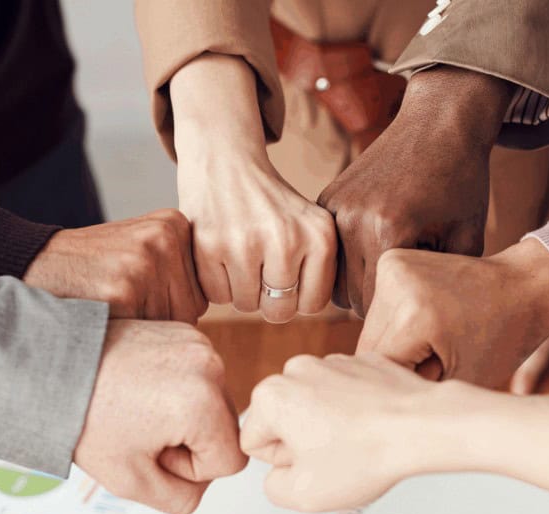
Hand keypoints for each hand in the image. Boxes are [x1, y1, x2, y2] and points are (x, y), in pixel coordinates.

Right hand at [22, 210, 205, 323]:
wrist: (31, 263)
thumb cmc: (90, 269)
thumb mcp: (139, 248)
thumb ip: (177, 266)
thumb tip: (227, 298)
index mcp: (174, 224)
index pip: (201, 289)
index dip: (168, 304)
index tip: (135, 292)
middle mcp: (165, 237)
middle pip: (193, 309)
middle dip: (161, 318)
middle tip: (120, 302)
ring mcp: (145, 261)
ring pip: (174, 324)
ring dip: (145, 329)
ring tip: (110, 305)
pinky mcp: (125, 288)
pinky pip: (147, 333)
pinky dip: (125, 335)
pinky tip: (102, 313)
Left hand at [73, 320, 247, 513]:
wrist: (54, 368)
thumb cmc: (85, 416)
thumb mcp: (132, 482)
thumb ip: (182, 499)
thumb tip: (199, 482)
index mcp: (203, 402)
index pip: (230, 461)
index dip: (191, 469)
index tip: (152, 451)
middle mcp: (209, 365)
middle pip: (223, 429)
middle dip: (187, 440)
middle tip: (140, 430)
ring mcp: (198, 343)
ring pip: (211, 404)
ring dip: (182, 415)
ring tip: (138, 408)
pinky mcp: (185, 332)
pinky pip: (197, 378)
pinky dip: (174, 389)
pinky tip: (140, 389)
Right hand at [171, 54, 334, 322]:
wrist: (226, 159)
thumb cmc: (272, 203)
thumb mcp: (313, 224)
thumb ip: (324, 266)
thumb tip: (338, 319)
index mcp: (321, 235)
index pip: (313, 305)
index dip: (296, 295)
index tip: (286, 272)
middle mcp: (287, 239)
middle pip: (280, 311)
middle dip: (267, 299)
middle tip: (259, 269)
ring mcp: (246, 243)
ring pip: (245, 305)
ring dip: (239, 289)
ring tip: (239, 254)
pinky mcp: (210, 244)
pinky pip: (216, 295)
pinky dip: (214, 281)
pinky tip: (219, 251)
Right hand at [241, 353, 451, 511]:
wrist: (423, 426)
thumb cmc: (368, 455)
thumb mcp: (303, 495)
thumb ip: (273, 487)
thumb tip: (279, 476)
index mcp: (271, 396)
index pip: (255, 442)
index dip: (284, 463)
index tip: (312, 463)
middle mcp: (296, 370)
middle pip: (284, 420)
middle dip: (304, 442)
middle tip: (335, 456)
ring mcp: (331, 361)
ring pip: (315, 406)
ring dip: (329, 426)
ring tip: (358, 442)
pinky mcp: (361, 361)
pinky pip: (345, 393)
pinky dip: (355, 410)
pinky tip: (373, 426)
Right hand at [316, 67, 511, 315]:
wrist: (439, 123)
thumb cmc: (461, 181)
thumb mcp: (467, 239)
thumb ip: (442, 286)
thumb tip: (425, 327)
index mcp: (388, 231)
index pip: (376, 305)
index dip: (398, 317)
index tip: (416, 314)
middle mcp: (352, 220)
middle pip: (351, 297)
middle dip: (377, 304)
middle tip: (406, 298)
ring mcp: (334, 208)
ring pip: (334, 279)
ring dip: (357, 286)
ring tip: (390, 278)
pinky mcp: (326, 199)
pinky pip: (329, 252)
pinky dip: (348, 261)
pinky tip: (376, 252)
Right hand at [357, 239, 548, 387]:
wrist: (524, 287)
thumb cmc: (499, 342)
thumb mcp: (456, 381)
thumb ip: (408, 389)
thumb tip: (366, 399)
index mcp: (414, 318)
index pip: (377, 370)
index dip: (400, 384)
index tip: (428, 381)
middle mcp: (396, 285)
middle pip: (366, 347)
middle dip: (392, 364)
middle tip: (431, 361)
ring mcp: (392, 265)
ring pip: (369, 327)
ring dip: (389, 342)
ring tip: (430, 339)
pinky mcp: (393, 258)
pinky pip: (378, 305)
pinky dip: (395, 320)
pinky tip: (426, 318)